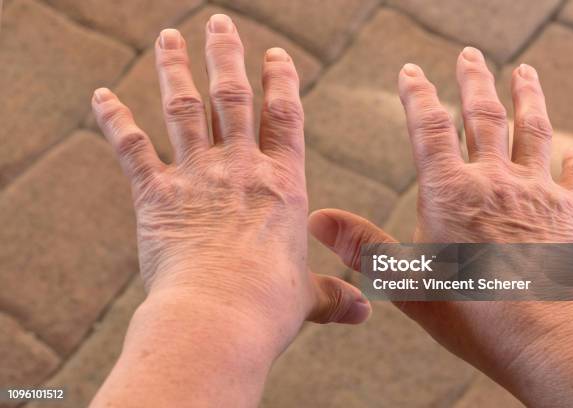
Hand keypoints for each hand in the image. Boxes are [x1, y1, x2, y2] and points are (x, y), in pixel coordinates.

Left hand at [90, 14, 369, 406]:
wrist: (219, 317)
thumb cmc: (268, 307)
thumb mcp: (308, 298)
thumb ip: (335, 296)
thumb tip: (365, 313)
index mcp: (283, 183)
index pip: (285, 116)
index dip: (281, 80)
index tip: (275, 55)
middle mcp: (240, 168)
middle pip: (233, 95)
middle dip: (227, 54)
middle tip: (220, 22)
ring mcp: (196, 176)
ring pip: (185, 107)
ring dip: (175, 67)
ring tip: (169, 36)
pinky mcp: (155, 194)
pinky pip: (131, 147)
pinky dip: (114, 120)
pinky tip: (101, 95)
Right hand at [309, 47, 572, 406]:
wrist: (543, 334)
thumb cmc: (470, 311)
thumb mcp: (405, 279)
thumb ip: (363, 245)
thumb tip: (317, 219)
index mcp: (450, 192)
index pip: (429, 127)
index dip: (418, 94)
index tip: (411, 71)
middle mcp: (493, 181)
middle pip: (484, 116)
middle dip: (474, 80)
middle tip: (470, 54)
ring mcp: (534, 192)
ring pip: (532, 131)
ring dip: (528, 98)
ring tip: (526, 73)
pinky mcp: (567, 212)